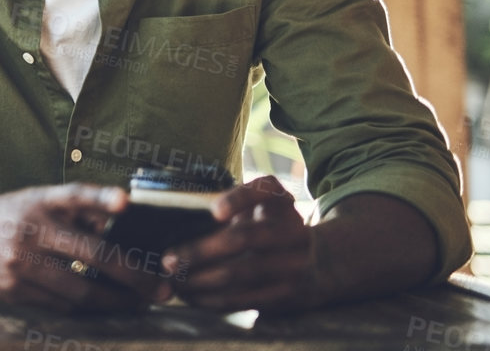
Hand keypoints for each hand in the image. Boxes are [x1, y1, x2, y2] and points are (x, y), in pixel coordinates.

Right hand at [0, 183, 167, 311]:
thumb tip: (117, 223)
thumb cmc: (7, 214)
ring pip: (80, 291)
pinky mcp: (14, 290)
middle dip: (134, 276)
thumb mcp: (35, 200)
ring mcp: (21, 263)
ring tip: (140, 304)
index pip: (74, 195)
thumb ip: (74, 210)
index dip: (99, 197)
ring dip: (116, 301)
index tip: (125, 200)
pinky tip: (103, 307)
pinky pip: (61, 306)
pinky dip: (85, 308)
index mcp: (39, 201)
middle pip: (91, 254)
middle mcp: (31, 229)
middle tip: (163, 288)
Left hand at [163, 175, 315, 310]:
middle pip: (245, 238)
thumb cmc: (269, 225)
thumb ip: (231, 204)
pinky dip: (215, 300)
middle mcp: (293, 230)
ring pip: (242, 273)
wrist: (320, 262)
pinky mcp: (288, 294)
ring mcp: (294, 264)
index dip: (238, 199)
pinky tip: (193, 296)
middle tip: (169, 261)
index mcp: (281, 201)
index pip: (264, 190)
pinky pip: (246, 299)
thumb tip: (179, 216)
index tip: (215, 212)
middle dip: (200, 251)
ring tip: (175, 281)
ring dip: (202, 280)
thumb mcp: (260, 205)